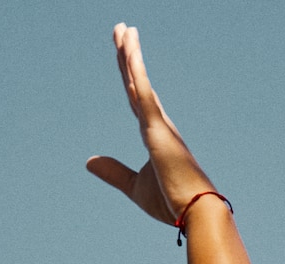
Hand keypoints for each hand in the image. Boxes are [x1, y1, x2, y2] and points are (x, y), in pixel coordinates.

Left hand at [86, 23, 216, 225]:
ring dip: (132, 54)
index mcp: (154, 135)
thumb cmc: (171, 202)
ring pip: (140, 82)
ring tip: (124, 29)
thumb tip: (89, 162)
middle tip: (122, 28)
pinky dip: (137, 73)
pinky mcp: (158, 130)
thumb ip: (113, 172)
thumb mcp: (134, 186)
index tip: (122, 53)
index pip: (136, 98)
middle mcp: (159, 124)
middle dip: (128, 54)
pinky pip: (144, 95)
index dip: (128, 74)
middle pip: (137, 82)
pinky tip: (130, 52)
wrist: (195, 213)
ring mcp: (159, 125)